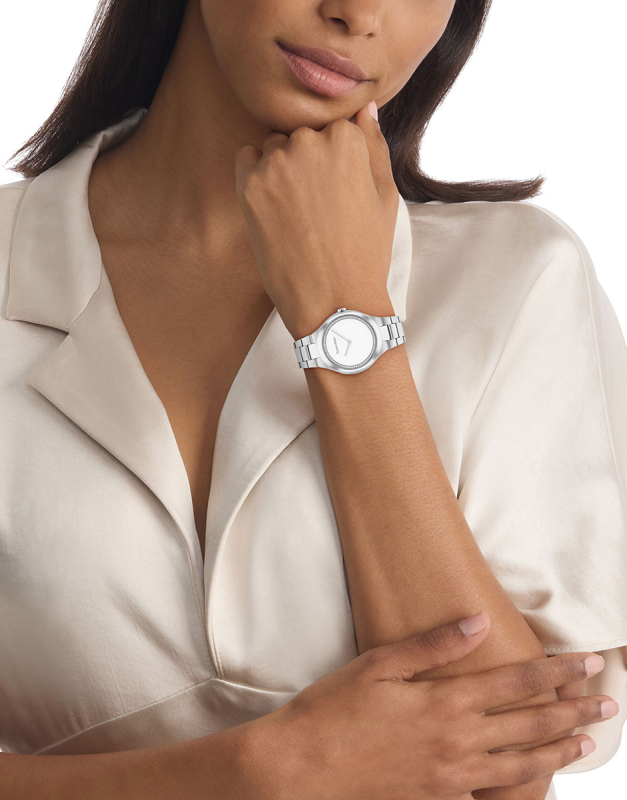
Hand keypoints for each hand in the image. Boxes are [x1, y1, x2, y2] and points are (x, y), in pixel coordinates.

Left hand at [234, 102, 398, 339]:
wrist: (335, 301)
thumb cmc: (366, 252)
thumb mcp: (385, 195)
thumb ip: (374, 145)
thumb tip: (365, 108)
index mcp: (347, 137)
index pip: (331, 127)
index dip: (332, 160)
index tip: (336, 190)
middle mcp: (309, 141)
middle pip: (300, 135)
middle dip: (306, 161)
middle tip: (317, 206)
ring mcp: (277, 163)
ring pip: (273, 147)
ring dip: (280, 168)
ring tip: (296, 212)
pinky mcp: (250, 186)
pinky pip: (246, 161)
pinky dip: (255, 176)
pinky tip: (274, 209)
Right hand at [247, 613, 615, 798]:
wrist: (301, 770)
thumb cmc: (333, 711)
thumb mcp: (378, 665)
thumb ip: (432, 645)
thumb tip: (477, 622)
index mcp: (444, 702)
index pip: (516, 681)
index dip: (557, 671)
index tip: (589, 662)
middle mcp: (457, 742)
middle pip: (530, 724)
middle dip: (574, 711)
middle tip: (608, 703)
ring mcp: (451, 777)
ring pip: (522, 764)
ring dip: (559, 751)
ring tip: (587, 743)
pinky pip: (493, 796)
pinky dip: (522, 788)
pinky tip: (535, 782)